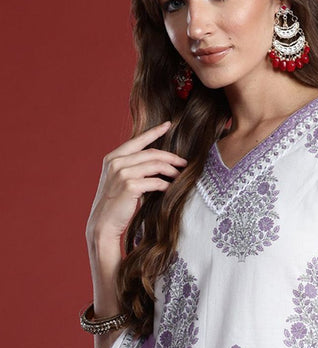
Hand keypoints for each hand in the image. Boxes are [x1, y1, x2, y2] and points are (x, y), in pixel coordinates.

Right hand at [86, 121, 186, 243]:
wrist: (103, 223)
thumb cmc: (113, 203)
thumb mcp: (117, 179)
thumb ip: (130, 167)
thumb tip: (155, 161)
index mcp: (112, 158)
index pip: (137, 140)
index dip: (154, 132)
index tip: (168, 125)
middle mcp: (116, 163)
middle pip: (152, 153)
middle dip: (171, 157)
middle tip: (184, 163)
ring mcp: (122, 174)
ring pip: (156, 166)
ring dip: (172, 171)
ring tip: (180, 176)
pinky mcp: (130, 186)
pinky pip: (156, 182)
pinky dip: (166, 185)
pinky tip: (170, 189)